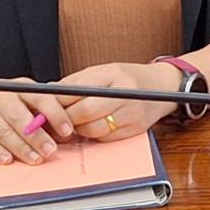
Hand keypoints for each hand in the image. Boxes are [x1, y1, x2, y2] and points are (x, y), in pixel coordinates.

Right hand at [0, 77, 74, 165]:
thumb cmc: (11, 100)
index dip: (55, 114)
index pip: (41, 97)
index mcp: (21, 87)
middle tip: (50, 151)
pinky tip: (8, 159)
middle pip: (19, 117)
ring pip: (2, 131)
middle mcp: (1, 96)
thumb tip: (66, 134)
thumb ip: (45, 112)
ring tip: (35, 159)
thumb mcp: (29, 98)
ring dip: (20, 147)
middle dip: (36, 136)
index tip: (67, 131)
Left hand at [56, 62, 183, 140]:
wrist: (163, 86)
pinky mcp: (135, 129)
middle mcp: (124, 93)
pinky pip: (106, 138)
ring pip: (93, 129)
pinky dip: (94, 136)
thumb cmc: (129, 77)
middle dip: (66, 120)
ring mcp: (131, 113)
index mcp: (113, 75)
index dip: (58, 102)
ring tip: (72, 125)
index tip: (46, 108)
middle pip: (85, 112)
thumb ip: (78, 82)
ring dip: (78, 130)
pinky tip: (90, 129)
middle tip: (55, 122)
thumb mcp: (104, 71)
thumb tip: (50, 93)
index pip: (77, 91)